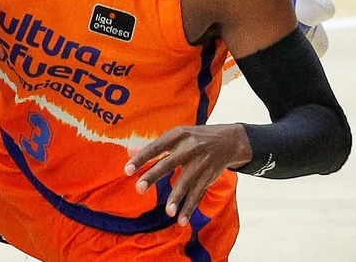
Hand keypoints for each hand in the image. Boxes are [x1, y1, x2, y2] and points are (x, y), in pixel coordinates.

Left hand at [124, 123, 252, 225]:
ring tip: (168, 211)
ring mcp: (200, 163)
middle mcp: (190, 148)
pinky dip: (189, 208)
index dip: (142, 158)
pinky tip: (181, 220)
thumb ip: (154, 147)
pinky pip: (197, 195)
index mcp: (178, 135)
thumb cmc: (194, 138)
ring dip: (177, 198)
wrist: (228, 140)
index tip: (127, 170)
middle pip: (169, 163)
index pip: (156, 147)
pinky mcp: (208, 177)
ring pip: (186, 182)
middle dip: (154, 175)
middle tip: (139, 188)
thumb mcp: (176, 136)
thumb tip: (129, 153)